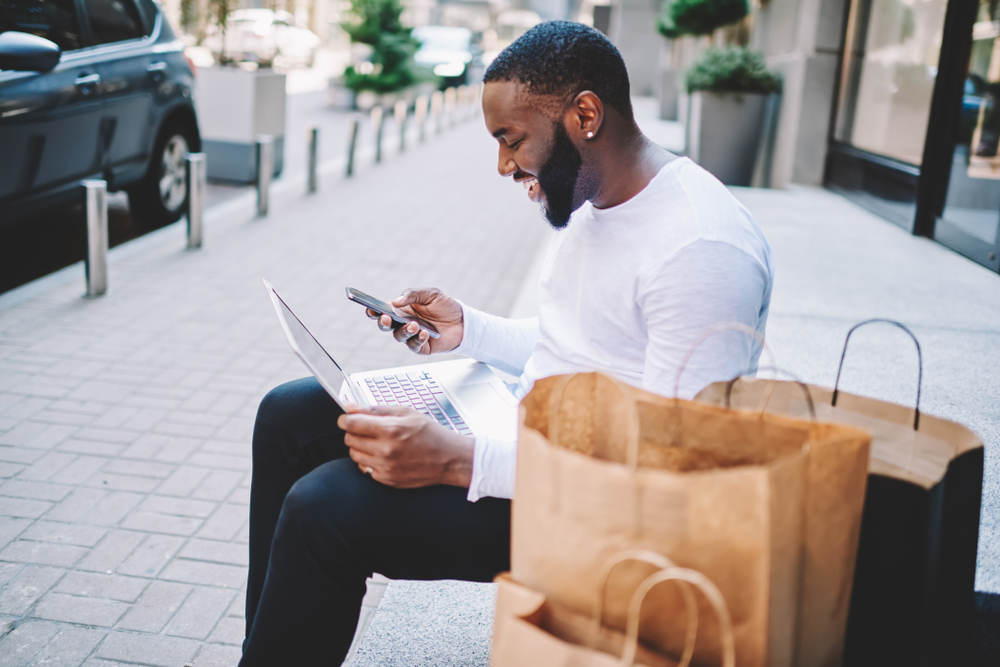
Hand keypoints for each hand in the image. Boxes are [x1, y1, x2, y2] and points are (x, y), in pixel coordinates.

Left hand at [338, 404, 473, 488]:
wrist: (450, 459)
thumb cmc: (431, 433)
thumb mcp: (407, 413)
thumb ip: (376, 410)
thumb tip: (351, 406)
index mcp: (391, 430)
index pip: (351, 424)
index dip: (345, 419)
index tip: (347, 418)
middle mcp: (386, 450)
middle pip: (349, 440)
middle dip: (354, 432)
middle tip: (367, 429)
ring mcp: (386, 468)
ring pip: (354, 455)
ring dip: (360, 447)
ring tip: (377, 442)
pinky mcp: (387, 480)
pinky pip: (364, 469)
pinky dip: (369, 461)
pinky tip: (383, 455)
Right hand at [367, 287, 463, 354]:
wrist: (462, 320)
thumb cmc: (444, 305)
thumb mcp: (430, 293)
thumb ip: (412, 295)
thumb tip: (395, 301)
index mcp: (401, 309)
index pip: (382, 310)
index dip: (373, 310)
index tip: (369, 308)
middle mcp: (403, 323)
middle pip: (385, 326)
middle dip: (382, 323)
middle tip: (386, 318)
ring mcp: (411, 335)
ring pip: (399, 336)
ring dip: (404, 331)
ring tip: (414, 325)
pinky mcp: (421, 346)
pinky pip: (414, 346)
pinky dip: (418, 339)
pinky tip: (424, 333)